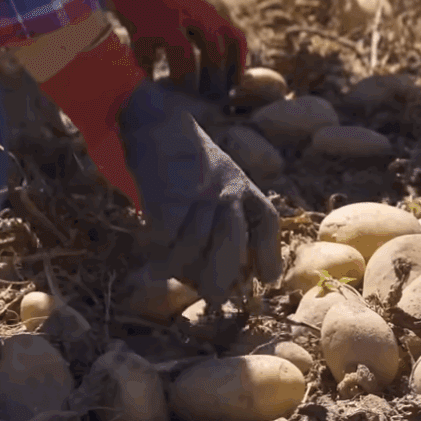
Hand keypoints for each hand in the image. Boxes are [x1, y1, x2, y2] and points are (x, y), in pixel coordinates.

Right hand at [94, 0, 246, 96]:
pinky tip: (147, 88)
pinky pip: (148, 61)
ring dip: (184, 84)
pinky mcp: (142, 28)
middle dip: (213, 83)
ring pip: (184, 61)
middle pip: (214, 54)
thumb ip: (205, 33)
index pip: (236, 41)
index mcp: (210, 14)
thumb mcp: (193, 9)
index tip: (233, 88)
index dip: (238, 67)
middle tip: (209, 104)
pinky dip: (148, 78)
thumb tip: (217, 71)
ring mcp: (167, 22)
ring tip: (181, 103)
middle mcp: (194, 17)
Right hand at [117, 83, 283, 304]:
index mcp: (244, 187)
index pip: (266, 222)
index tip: (268, 280)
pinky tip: (150, 250)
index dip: (269, 253)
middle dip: (224, 274)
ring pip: (194, 242)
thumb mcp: (222, 179)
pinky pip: (164, 234)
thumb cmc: (189, 161)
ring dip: (181, 265)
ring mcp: (196, 192)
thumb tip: (232, 270)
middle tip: (216, 299)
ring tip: (169, 275)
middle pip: (232, 240)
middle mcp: (225, 190)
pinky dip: (157, 247)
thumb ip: (229, 216)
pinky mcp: (165, 194)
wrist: (155, 121)